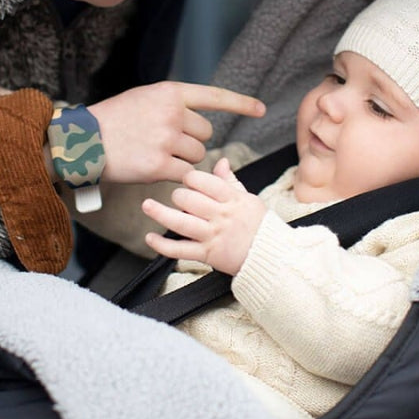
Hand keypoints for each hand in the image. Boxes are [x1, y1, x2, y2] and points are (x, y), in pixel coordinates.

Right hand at [88, 82, 264, 184]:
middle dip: (192, 140)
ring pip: (198, 155)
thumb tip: (198, 120)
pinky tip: (154, 169)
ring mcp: (166, 139)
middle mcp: (172, 113)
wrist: (83, 141)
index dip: (240, 103)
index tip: (261, 109)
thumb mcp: (144, 98)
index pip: (213, 96)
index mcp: (170, 93)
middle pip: (206, 133)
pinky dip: (175, 176)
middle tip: (165, 141)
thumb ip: (172, 105)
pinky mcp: (159, 165)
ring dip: (184, 159)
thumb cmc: (113, 120)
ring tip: (155, 152)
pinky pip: (185, 174)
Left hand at [142, 158, 266, 274]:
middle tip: (178, 197)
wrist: (271, 257)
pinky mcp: (207, 255)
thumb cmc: (260, 225)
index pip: (205, 182)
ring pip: (181, 223)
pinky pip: (180, 250)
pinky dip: (162, 245)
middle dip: (178, 195)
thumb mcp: (248, 199)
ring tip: (147, 205)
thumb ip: (230, 181)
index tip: (188, 180)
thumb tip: (220, 161)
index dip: (191, 179)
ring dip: (160, 213)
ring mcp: (213, 236)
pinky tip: (150, 238)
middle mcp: (221, 216)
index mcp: (232, 199)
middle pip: (189, 200)